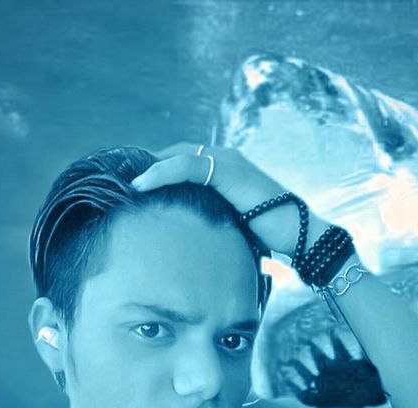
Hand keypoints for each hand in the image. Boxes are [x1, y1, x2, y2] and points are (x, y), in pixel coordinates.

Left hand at [131, 142, 327, 256]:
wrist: (301, 239)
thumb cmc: (270, 240)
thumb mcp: (231, 228)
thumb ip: (210, 224)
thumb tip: (186, 243)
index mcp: (225, 172)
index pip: (182, 162)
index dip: (155, 172)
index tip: (130, 188)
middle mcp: (225, 159)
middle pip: (174, 154)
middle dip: (145, 165)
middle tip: (117, 180)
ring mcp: (228, 161)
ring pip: (177, 155)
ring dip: (147, 167)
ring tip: (122, 182)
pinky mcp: (229, 170)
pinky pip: (186, 165)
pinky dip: (161, 172)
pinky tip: (140, 185)